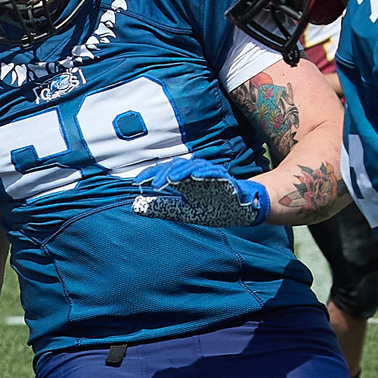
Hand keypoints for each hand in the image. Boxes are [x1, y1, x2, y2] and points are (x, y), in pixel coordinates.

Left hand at [129, 156, 270, 226]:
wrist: (241, 210)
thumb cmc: (212, 208)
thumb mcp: (183, 211)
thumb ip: (161, 207)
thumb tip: (135, 206)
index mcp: (184, 181)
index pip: (165, 171)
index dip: (151, 174)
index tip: (137, 182)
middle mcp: (196, 175)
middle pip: (178, 166)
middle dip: (164, 173)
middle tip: (154, 185)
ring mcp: (211, 176)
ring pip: (195, 167)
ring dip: (182, 171)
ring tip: (171, 179)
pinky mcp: (227, 181)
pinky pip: (216, 174)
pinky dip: (206, 173)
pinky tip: (196, 176)